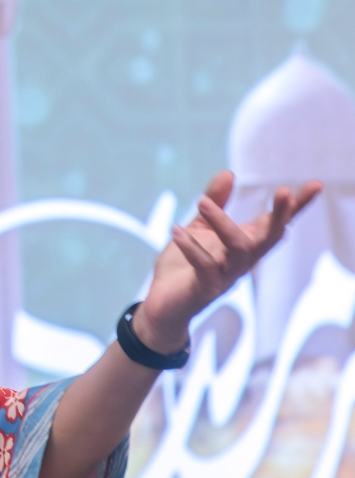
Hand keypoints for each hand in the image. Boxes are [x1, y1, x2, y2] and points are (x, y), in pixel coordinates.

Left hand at [133, 170, 321, 353]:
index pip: (276, 224)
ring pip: (240, 249)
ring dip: (223, 223)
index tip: (316, 184)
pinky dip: (191, 248)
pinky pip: (205, 267)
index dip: (296, 206)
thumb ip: (214, 202)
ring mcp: (226, 276)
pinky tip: (177, 231)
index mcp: (245, 245)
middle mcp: (242, 261)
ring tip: (202, 202)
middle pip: (270, 237)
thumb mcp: (199, 228)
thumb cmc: (183, 266)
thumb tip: (229, 172)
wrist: (162, 306)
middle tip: (284, 190)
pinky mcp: (205, 288)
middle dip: (280, 215)